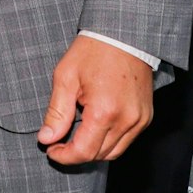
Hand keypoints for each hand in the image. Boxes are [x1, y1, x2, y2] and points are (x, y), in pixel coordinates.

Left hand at [37, 35, 153, 165]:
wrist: (123, 36)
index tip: (50, 150)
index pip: (84, 151)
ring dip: (93, 150)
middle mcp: (127, 120)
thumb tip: (46, 138)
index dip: (65, 156)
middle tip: (57, 142)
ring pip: (114, 152)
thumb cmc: (93, 52)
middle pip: (100, 155)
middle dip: (76, 154)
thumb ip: (56, 112)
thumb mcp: (65, 78)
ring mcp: (140, 120)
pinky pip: (126, 140)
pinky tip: (93, 129)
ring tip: (73, 137)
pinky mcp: (146, 117)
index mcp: (105, 111)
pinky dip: (108, 141)